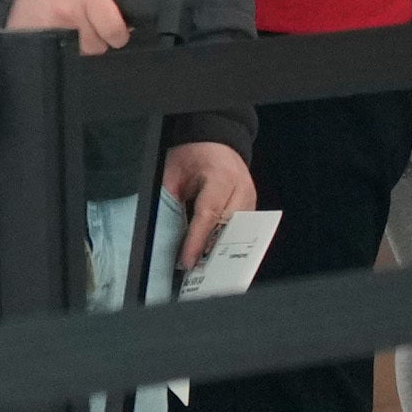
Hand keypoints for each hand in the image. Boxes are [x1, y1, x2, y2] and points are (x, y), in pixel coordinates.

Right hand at [5, 0, 132, 53]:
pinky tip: (58, 33)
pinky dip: (62, 48)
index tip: (115, 30)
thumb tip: (132, 19)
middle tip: (89, 24)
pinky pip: (59, 54)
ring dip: (81, 45)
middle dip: (98, 38)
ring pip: (80, 54)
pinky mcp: (35, 39)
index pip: (115, 32)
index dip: (119, 34)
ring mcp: (50, 29)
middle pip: (97, 47)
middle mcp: (70, 14)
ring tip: (72, 28)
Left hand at [161, 140, 256, 269]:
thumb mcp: (173, 172)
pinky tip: (213, 253)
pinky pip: (240, 229)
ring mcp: (249, 196)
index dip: (197, 241)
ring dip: (219, 249)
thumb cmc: (192, 154)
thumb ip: (169, 201)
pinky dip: (226, 241)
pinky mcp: (251, 204)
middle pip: (227, 228)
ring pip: (236, 232)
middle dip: (210, 251)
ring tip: (202, 267)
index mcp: (221, 176)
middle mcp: (241, 187)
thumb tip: (161, 232)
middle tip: (194, 270)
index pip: (208, 215)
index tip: (187, 261)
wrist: (213, 141)